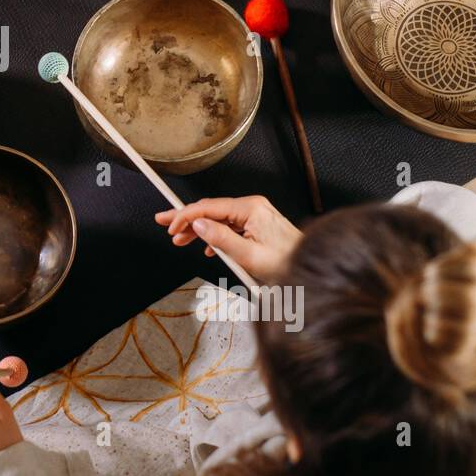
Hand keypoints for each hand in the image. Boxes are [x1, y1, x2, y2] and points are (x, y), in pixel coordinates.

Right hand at [155, 196, 301, 283]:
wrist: (310, 269)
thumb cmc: (286, 264)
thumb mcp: (248, 255)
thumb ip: (220, 238)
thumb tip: (198, 224)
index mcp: (250, 209)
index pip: (208, 208)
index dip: (185, 216)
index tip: (169, 225)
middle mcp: (253, 207)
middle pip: (211, 210)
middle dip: (187, 218)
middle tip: (165, 223)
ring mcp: (256, 215)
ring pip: (219, 218)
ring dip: (199, 229)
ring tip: (180, 239)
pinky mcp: (258, 225)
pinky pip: (230, 226)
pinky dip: (215, 234)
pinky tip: (206, 247)